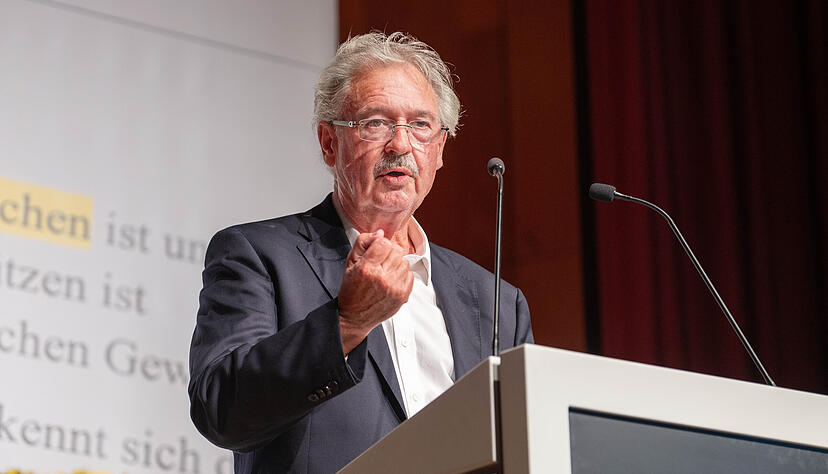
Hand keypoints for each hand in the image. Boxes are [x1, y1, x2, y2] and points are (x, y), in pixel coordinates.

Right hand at [338, 229, 413, 353]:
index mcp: (367, 268)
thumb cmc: (351, 290)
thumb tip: (380, 234)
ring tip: (385, 271)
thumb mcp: (350, 263)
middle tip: (380, 262)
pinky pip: (410, 274)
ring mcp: (394, 287)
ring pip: (405, 261)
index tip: (375, 250)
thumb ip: (363, 243)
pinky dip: (402, 274)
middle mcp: (382, 278)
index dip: (379, 243)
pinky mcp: (403, 295)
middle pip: (396, 250)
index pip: (383, 243)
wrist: (355, 316)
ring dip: (396, 263)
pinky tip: (391, 279)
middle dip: (388, 252)